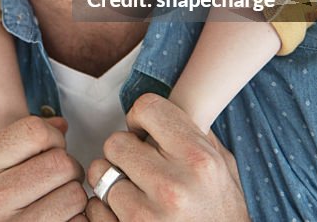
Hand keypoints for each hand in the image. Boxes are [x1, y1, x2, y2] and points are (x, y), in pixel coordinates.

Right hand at [0, 115, 88, 220]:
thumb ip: (23, 141)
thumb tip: (61, 125)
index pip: (35, 131)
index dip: (53, 139)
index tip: (49, 153)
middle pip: (61, 162)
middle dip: (68, 170)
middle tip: (56, 184)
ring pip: (75, 194)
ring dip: (74, 199)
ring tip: (56, 205)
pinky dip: (76, 220)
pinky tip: (58, 220)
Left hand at [85, 94, 249, 220]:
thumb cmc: (222, 213)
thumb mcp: (223, 166)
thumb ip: (194, 132)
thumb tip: (162, 105)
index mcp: (198, 159)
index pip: (147, 107)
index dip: (141, 118)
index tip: (143, 132)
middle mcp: (173, 186)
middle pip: (115, 141)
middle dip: (124, 153)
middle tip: (140, 168)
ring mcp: (147, 215)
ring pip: (100, 173)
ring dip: (113, 182)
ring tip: (135, 193)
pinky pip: (94, 208)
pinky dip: (104, 211)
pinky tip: (126, 215)